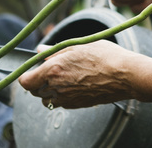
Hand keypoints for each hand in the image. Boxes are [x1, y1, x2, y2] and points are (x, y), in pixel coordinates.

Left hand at [17, 41, 135, 108]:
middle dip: (37, 81)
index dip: (26, 75)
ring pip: (46, 99)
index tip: (33, 68)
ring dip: (48, 90)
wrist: (125, 75)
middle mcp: (56, 87)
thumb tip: (39, 51)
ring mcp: (66, 99)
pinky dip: (61, 95)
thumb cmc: (105, 56)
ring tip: (63, 77)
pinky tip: (74, 83)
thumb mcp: (79, 46)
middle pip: (34, 91)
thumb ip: (55, 51)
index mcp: (53, 70)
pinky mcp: (76, 105)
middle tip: (50, 69)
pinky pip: (61, 103)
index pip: (26, 81)